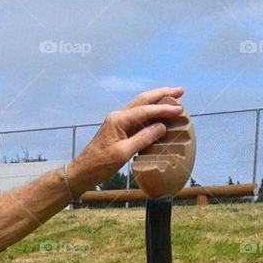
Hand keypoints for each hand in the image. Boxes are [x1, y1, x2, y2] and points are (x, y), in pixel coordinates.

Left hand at [69, 86, 184, 191]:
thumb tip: (161, 127)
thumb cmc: (99, 165)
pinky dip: (150, 114)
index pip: (145, 110)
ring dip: (157, 101)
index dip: (164, 109)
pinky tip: (158, 115)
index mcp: (118, 120)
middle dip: (162, 94)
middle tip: (180, 91)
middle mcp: (118, 116)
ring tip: (173, 98)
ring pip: (140, 106)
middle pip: (143, 100)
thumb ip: (143, 139)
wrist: (82, 172)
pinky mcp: (118, 130)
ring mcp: (117, 122)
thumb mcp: (123, 153)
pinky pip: (137, 118)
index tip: (180, 109)